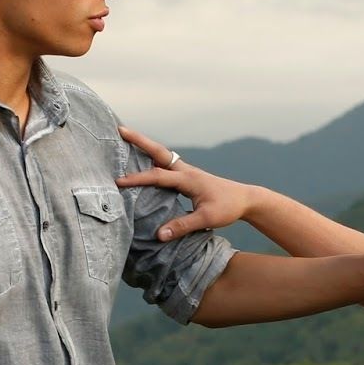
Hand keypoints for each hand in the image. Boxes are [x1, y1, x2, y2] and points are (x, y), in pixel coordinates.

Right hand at [115, 124, 261, 240]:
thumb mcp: (206, 219)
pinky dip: (152, 158)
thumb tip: (159, 235)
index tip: (119, 182)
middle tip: (120, 129)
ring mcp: (186, 171)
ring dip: (144, 146)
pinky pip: (166, 163)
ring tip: (126, 138)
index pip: (158, 176)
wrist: (245, 199)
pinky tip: (143, 160)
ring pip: (161, 155)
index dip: (138, 179)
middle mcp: (185, 170)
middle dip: (139, 140)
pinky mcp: (187, 176)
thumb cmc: (228, 208)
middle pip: (158, 151)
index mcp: (188, 178)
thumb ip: (182, 226)